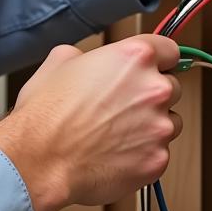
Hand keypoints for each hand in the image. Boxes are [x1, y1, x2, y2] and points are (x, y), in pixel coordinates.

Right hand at [0, 35, 182, 210]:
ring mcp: (159, 127)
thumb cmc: (46, 114)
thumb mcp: (59, 61)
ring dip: (151, 126)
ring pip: (170, 122)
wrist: (40, 159)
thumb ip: (88, 55)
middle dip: (150, 96)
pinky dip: (142, 154)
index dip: (160, 60)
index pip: (170, 50)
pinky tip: (114, 153)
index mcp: (135, 58)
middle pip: (171, 87)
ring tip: (116, 133)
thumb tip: (90, 61)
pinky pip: (159, 153)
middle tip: (122, 106)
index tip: (156, 68)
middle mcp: (154, 90)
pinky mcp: (157, 160)